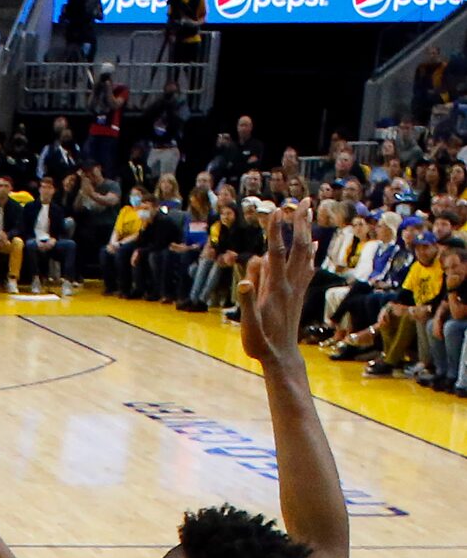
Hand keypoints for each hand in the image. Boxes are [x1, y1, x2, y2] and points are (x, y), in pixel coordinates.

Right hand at [238, 198, 312, 362]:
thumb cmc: (261, 343)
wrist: (282, 357)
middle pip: (298, 246)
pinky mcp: (298, 295)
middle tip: (303, 200)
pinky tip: (314, 246)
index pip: (275, 253)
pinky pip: (307, 268)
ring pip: (306, 254)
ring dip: (307, 231)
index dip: (276, 231)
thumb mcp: (248, 326)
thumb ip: (246, 302)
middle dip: (300, 222)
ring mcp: (296, 288)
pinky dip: (311, 253)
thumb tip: (243, 281)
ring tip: (309, 213)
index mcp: (275, 288)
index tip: (277, 210)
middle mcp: (290, 284)